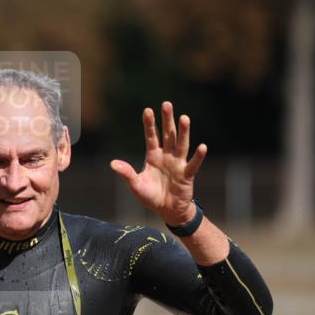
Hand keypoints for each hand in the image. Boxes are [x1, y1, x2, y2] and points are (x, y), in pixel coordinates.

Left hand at [110, 102, 206, 225]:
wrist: (167, 210)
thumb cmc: (151, 196)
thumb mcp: (136, 185)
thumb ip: (127, 173)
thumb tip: (112, 163)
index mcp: (153, 156)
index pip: (151, 137)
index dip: (150, 124)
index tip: (147, 110)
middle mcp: (167, 156)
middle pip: (168, 135)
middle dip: (167, 120)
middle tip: (167, 104)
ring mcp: (178, 164)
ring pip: (181, 145)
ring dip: (183, 132)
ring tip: (184, 118)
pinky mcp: (187, 175)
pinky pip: (193, 164)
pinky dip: (198, 156)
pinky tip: (202, 147)